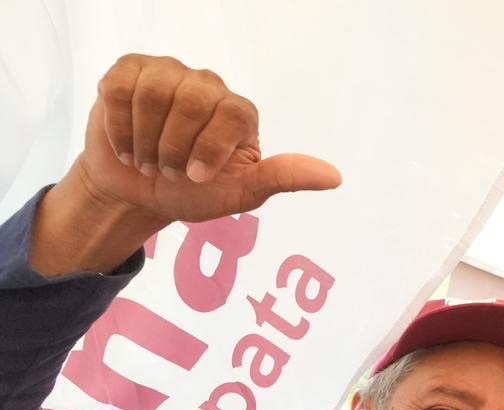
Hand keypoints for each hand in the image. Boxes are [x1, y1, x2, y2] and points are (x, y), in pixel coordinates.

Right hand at [33, 54, 340, 275]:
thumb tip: (334, 177)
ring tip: (148, 159)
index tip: (197, 177)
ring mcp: (168, 73)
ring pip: (154, 94)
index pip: (232, 114)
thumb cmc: (193, 192)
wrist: (140, 193)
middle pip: (193, 101)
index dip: (210, 148)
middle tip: (170, 171)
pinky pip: (121, 90)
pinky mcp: (130, 72)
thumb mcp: (241, 193)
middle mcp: (208, 85)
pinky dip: (120, 129)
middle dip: (175, 148)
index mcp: (239, 113)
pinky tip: (126, 147)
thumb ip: (283, 179)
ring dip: (146, 141)